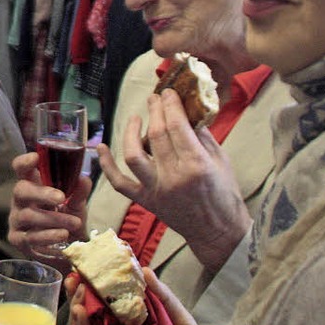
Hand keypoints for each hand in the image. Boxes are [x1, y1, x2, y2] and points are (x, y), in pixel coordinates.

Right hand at [9, 152, 90, 259]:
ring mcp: (16, 219)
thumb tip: (84, 179)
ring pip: (29, 215)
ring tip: (74, 223)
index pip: (21, 168)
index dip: (24, 162)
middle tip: (61, 198)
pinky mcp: (17, 239)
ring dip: (54, 219)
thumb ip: (79, 191)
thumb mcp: (76, 203)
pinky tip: (63, 235)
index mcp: (32, 184)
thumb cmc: (67, 216)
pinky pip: (30, 237)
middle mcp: (20, 200)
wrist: (67, 246)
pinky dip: (48, 236)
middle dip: (41, 193)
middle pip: (21, 190)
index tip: (36, 157)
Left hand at [97, 89, 251, 272]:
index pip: (176, 125)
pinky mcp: (146, 201)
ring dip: (130, 132)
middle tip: (155, 98)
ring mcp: (157, 190)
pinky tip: (101, 147)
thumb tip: (186, 109)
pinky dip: (107, 166)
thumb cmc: (224, 193)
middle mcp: (174, 177)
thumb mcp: (221, 159)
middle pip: (156, 134)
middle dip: (154, 110)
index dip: (169, 104)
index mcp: (196, 165)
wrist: (217, 231)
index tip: (167, 92)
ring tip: (134, 118)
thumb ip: (202, 134)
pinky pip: (120, 183)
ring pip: (133, 155)